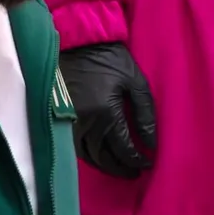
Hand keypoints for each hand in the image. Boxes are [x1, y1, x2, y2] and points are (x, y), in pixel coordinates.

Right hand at [59, 43, 156, 178]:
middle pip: (104, 157)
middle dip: (121, 168)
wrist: (80, 42)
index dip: (137, 160)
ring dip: (104, 166)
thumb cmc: (112, 59)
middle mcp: (85, 123)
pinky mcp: (62, 117)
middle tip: (135, 172)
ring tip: (120, 168)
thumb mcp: (136, 82)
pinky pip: (75, 146)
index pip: (123, 148)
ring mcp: (71, 122)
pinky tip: (100, 156)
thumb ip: (145, 114)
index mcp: (105, 113)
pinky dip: (89, 156)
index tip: (148, 163)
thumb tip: (151, 143)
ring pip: (88, 156)